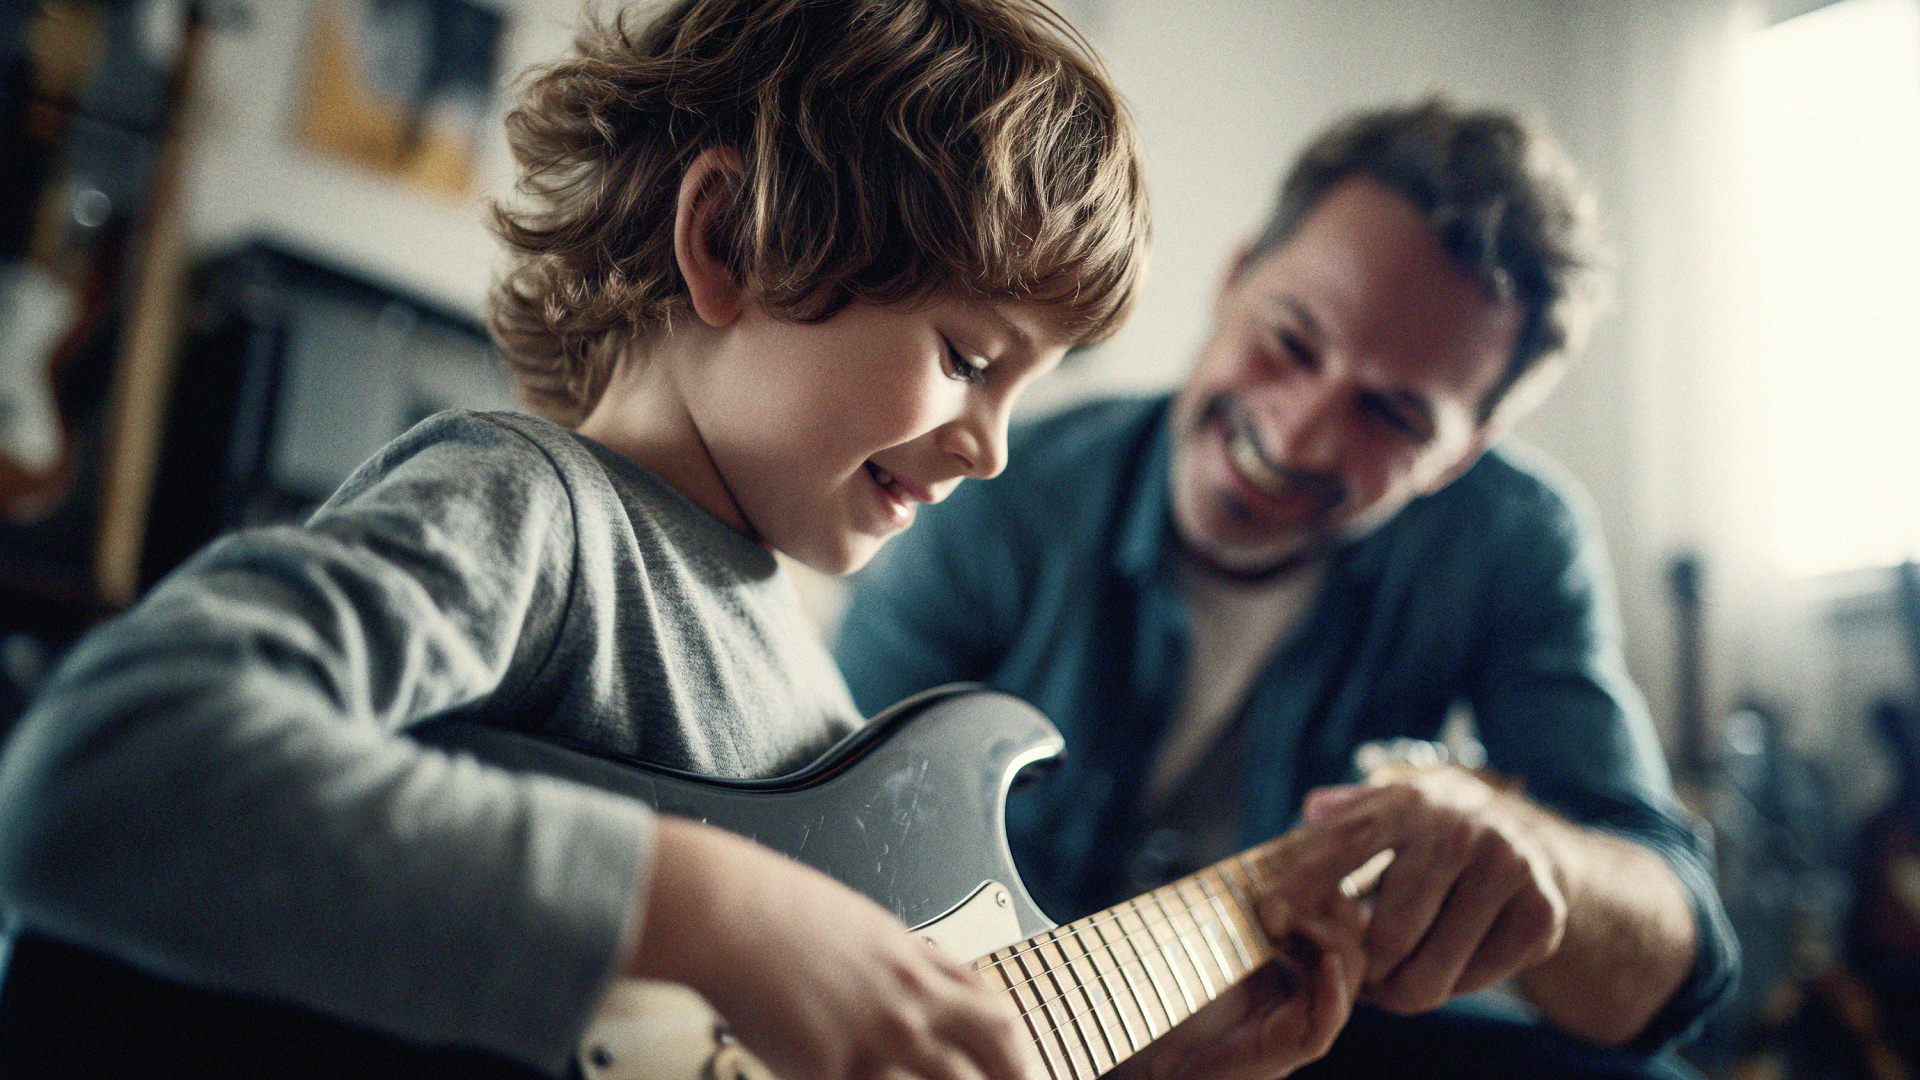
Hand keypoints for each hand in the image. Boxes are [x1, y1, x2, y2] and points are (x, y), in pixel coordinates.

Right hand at [629, 816, 1040, 1079]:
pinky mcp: (834, 1070)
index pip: (989, 1004)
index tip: (1016, 1063)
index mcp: (912, 960)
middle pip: (996, 1045)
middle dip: (1015, 1076)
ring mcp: (878, 1037)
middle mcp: (908, 999)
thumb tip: (903, 977)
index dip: (1013, 1042)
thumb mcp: (853, 924)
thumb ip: (887, 959)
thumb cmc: (770, 909)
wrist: (725, 911)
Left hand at [1109, 817, 1373, 1079]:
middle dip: (1332, 907)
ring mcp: (1299, 1020)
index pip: (1338, 916)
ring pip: (1348, 974)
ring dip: (1328, 938)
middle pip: (1353, 939)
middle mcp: (1304, 990)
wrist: (1146, 1049)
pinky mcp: (1287, 1049)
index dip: (1330, 887)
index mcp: (1293, 961)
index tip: (1311, 861)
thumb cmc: (1169, 984)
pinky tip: (1327, 961)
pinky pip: (1326, 1021)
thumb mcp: (1213, 927)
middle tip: (1290, 895)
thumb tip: (1279, 843)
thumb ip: (1246, 898)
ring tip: (1291, 920)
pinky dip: (1333, 990)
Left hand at [1302, 766, 1568, 1015]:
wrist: (1536, 842)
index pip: (1344, 848)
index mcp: (1409, 803)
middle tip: (1357, 975)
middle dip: (1363, 969)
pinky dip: (1452, 987)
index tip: (1271, 922)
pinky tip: (1446, 965)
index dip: (1303, 888)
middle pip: (1389, 937)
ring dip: (1401, 991)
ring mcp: (1506, 871)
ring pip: (1429, 973)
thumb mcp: (1392, 806)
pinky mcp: (1540, 914)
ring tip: (1392, 981)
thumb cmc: (1436, 832)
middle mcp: (1459, 832)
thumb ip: (1347, 812)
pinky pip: (1473, 982)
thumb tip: (1312, 809)